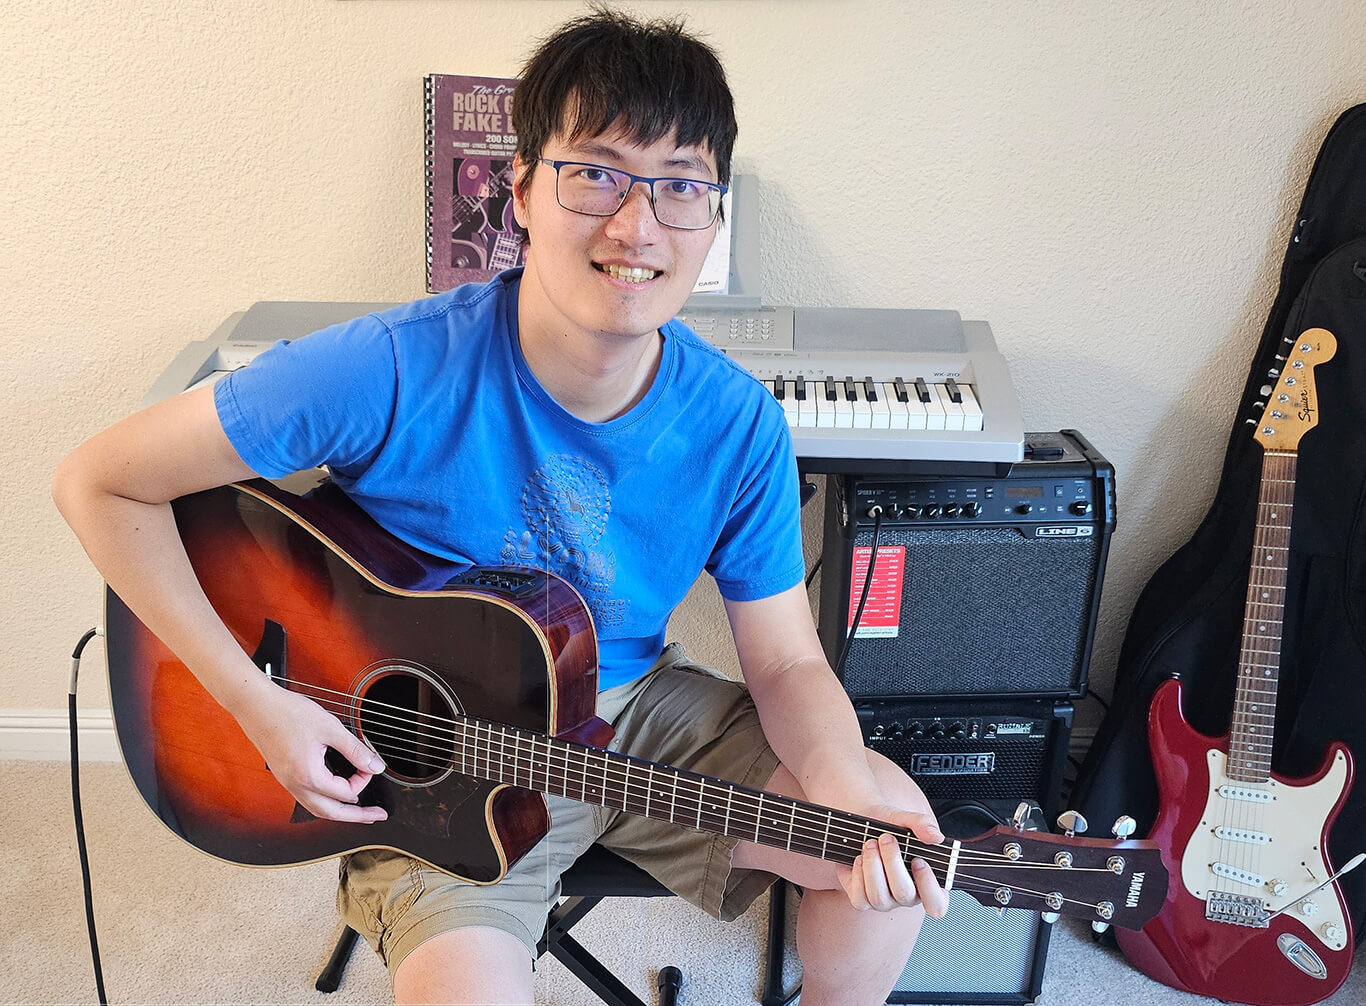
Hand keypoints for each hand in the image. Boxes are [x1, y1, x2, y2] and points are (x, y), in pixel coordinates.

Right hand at [236, 683, 388, 823]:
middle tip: (377, 816)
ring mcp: (287, 783)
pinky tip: (333, 794)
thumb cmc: (288, 713)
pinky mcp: (284, 776)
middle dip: (356, 816)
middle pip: (331, 813)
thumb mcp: (331, 729)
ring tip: (359, 811)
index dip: (363, 779)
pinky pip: (307, 798)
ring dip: (340, 812)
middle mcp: (295, 785)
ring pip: (317, 808)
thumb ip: (355, 750)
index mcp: (308, 776)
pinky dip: (325, 801)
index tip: (370, 765)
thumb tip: (375, 766)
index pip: (345, 792)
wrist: (257, 706)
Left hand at [836, 804, 948, 917]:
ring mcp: (885, 901)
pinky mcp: (862, 900)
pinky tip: (860, 857)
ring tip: (870, 843)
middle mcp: (907, 897)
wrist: (861, 822)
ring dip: (872, 865)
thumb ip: (922, 825)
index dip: (929, 886)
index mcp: (926, 883)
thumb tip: (935, 836)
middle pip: (903, 894)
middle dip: (892, 862)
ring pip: (879, 897)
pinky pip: (860, 898)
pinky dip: (859, 875)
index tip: (919, 860)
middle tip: (886, 838)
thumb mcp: (905, 819)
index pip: (937, 904)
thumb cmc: (888, 826)